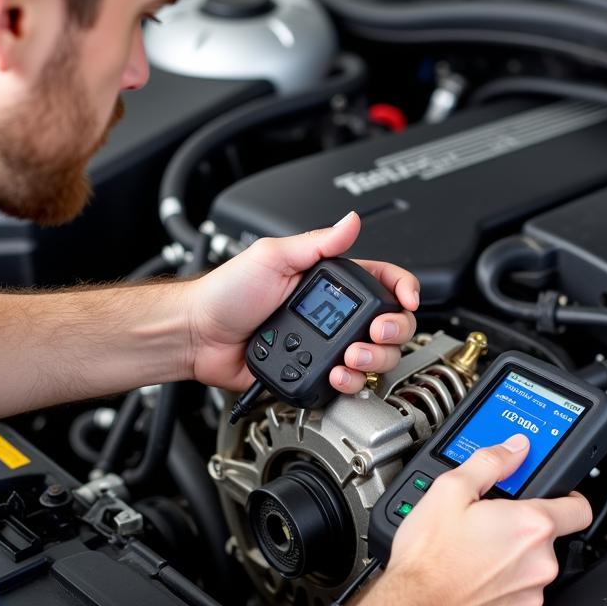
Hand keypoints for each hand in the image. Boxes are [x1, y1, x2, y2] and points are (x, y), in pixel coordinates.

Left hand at [186, 212, 419, 393]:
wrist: (198, 335)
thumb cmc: (226, 293)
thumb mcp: (272, 257)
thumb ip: (316, 243)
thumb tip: (351, 221)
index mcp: (329, 283)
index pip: (382, 282)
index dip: (404, 289)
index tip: (408, 300)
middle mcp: (333, 315)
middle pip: (390, 325)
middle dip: (392, 331)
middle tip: (375, 332)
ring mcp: (326, 346)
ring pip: (375, 358)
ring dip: (373, 359)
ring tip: (351, 357)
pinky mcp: (316, 374)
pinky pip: (348, 384)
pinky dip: (351, 383)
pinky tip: (337, 375)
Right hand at [386, 434, 591, 605]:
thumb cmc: (430, 557)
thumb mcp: (450, 490)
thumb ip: (490, 462)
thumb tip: (514, 449)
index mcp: (531, 527)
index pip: (580, 509)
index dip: (569, 498)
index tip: (555, 497)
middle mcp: (540, 564)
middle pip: (547, 539)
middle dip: (522, 530)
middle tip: (488, 524)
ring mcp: (528, 596)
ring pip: (531, 569)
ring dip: (511, 560)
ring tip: (473, 553)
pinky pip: (515, 596)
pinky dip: (499, 587)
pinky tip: (471, 578)